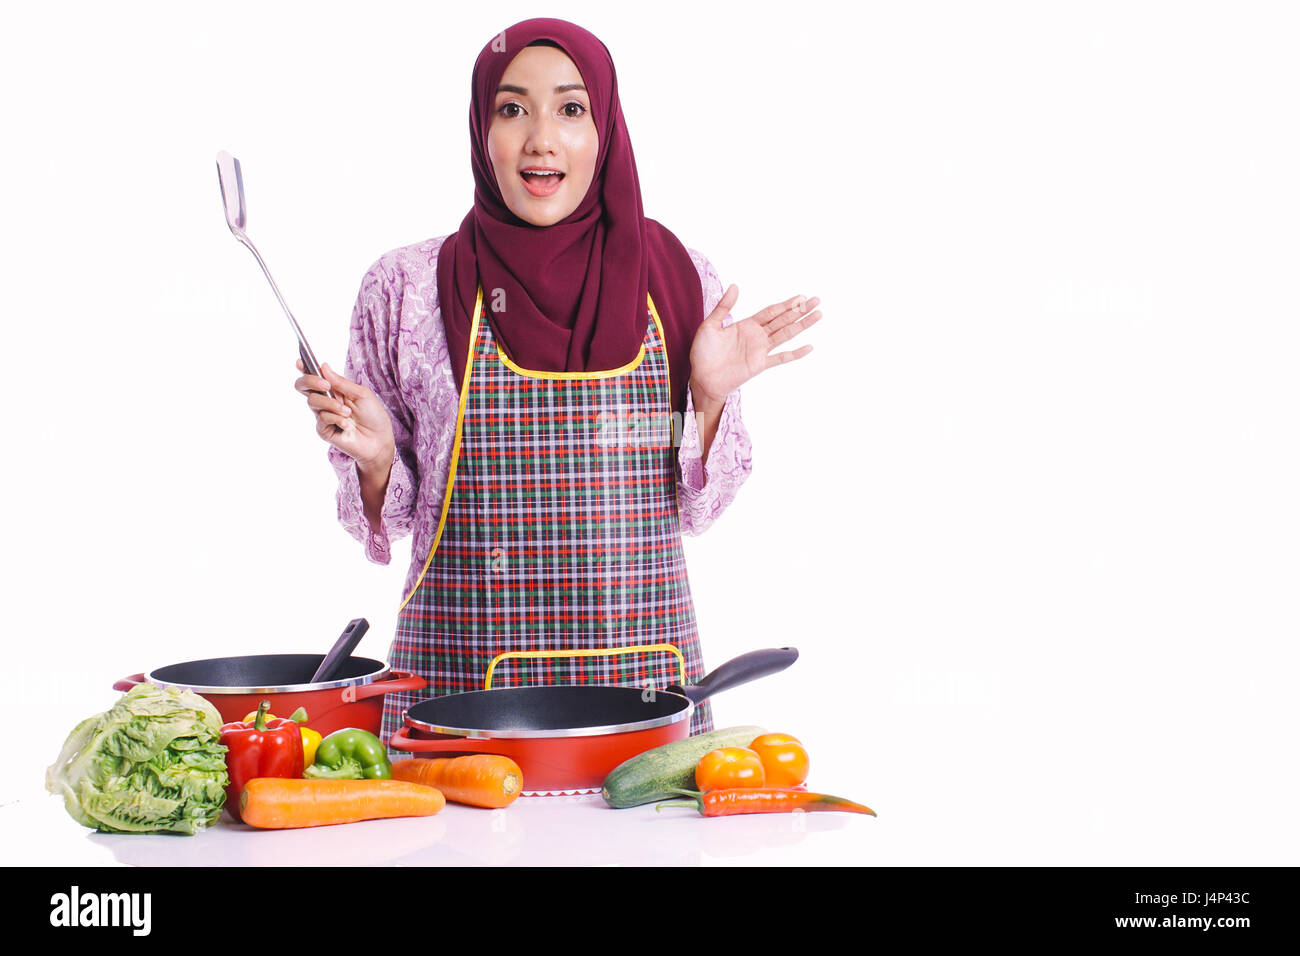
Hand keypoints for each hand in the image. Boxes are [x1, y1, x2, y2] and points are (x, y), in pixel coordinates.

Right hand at [294, 360, 395, 470]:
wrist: (379, 440)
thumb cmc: (373, 416)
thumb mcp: (361, 394)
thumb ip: (341, 382)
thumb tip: (323, 366)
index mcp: (334, 390)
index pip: (314, 377)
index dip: (304, 368)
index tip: (299, 362)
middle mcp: (325, 401)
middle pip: (303, 386)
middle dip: (310, 381)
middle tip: (325, 384)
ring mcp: (322, 416)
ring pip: (312, 401)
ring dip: (332, 404)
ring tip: (347, 412)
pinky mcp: (323, 430)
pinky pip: (322, 418)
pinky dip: (336, 419)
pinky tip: (347, 425)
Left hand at [688, 285, 821, 406]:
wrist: (701, 377)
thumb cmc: (703, 352)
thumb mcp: (710, 325)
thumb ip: (723, 307)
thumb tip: (734, 286)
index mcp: (746, 325)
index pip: (771, 312)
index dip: (786, 304)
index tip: (801, 296)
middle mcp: (756, 336)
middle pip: (783, 320)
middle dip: (800, 310)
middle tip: (817, 300)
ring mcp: (760, 351)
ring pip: (786, 334)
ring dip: (802, 325)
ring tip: (818, 315)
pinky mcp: (759, 365)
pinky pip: (781, 358)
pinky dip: (795, 354)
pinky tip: (809, 347)